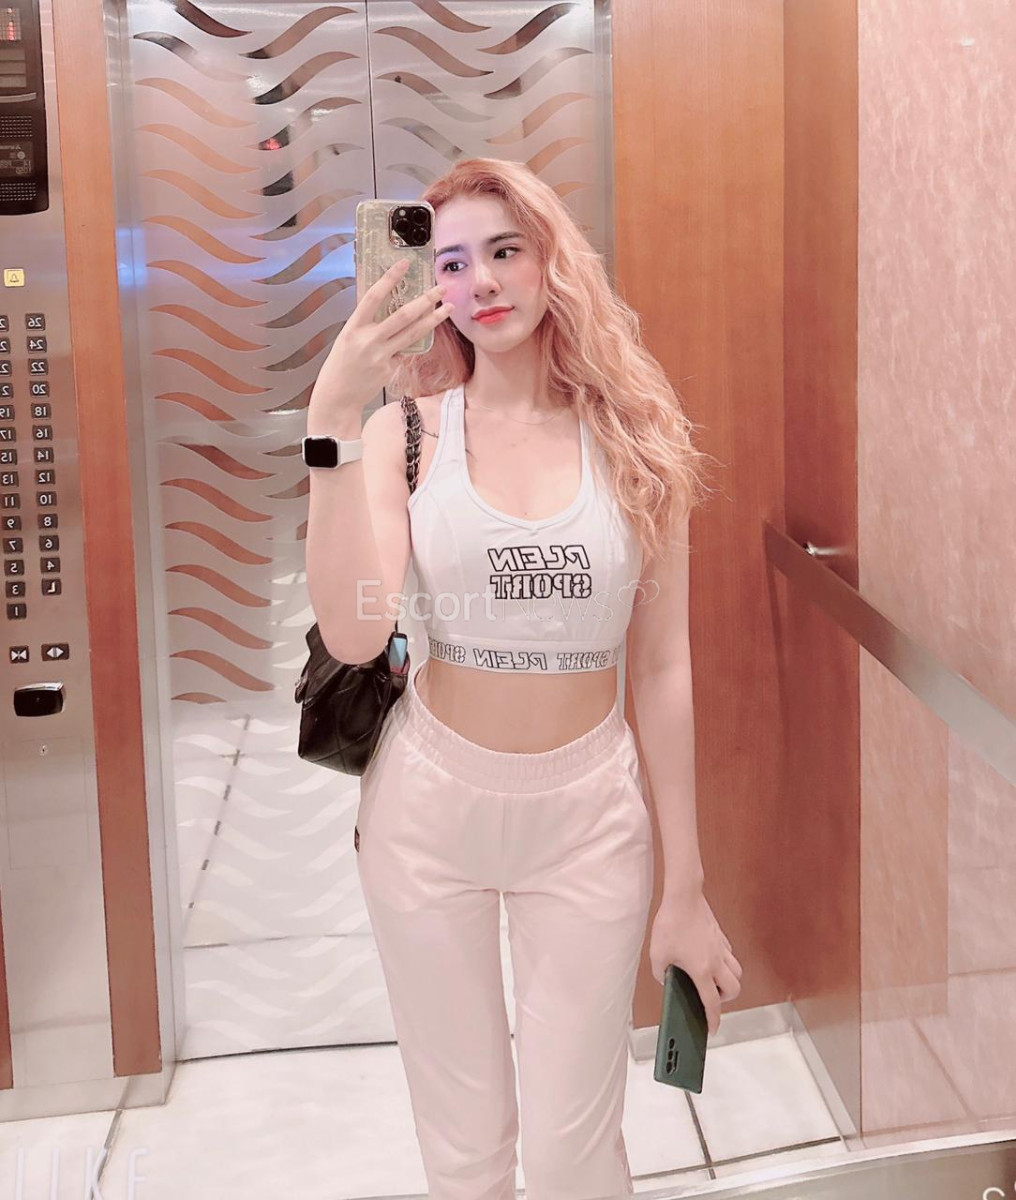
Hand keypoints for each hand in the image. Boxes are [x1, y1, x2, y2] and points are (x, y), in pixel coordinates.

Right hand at [309, 258, 454, 419]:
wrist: (336, 397)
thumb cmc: (340, 366)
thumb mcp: (347, 338)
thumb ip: (366, 324)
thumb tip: (387, 307)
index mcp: (353, 327)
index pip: (374, 297)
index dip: (390, 278)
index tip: (404, 264)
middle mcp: (368, 340)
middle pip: (403, 315)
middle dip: (425, 299)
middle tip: (440, 287)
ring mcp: (381, 356)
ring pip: (413, 333)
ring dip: (433, 318)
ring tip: (448, 307)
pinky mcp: (389, 370)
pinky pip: (406, 352)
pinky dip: (414, 343)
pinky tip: (423, 334)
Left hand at [649, 888, 742, 1035]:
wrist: (683, 897)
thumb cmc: (670, 924)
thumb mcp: (657, 954)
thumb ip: (661, 973)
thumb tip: (666, 979)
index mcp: (701, 970)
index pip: (712, 1002)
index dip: (713, 1019)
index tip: (712, 1029)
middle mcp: (716, 961)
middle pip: (734, 989)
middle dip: (725, 999)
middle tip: (711, 997)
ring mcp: (721, 948)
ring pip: (737, 972)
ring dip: (728, 981)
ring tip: (712, 980)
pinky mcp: (720, 936)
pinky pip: (730, 956)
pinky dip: (725, 963)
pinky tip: (710, 959)